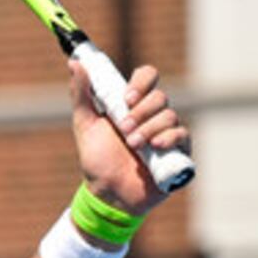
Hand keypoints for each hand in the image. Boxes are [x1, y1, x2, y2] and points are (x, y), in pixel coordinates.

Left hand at [71, 60, 187, 216]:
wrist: (108, 194)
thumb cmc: (97, 161)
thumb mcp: (85, 125)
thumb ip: (81, 94)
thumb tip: (74, 63)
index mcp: (133, 104)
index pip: (148, 76)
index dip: (142, 82)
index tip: (127, 98)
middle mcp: (152, 115)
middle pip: (160, 96)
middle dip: (141, 112)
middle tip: (124, 130)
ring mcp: (167, 132)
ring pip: (170, 115)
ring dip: (149, 128)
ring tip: (133, 145)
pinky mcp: (178, 152)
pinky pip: (183, 134)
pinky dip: (169, 138)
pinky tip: (155, 147)